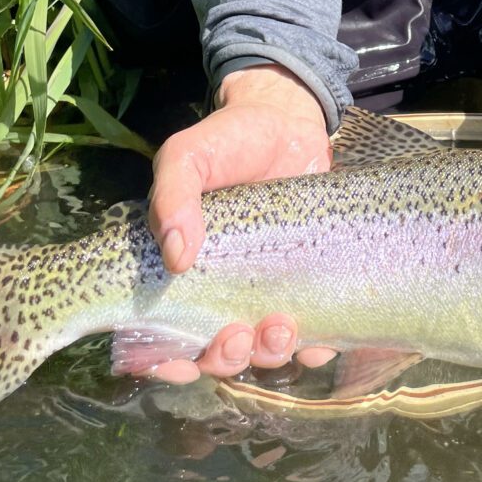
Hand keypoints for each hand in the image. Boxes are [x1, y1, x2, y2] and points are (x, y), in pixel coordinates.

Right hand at [143, 64, 336, 382]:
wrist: (289, 120)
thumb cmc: (228, 139)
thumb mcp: (188, 157)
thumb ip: (172, 196)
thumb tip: (176, 255)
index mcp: (182, 271)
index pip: (163, 336)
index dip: (167, 362)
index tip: (181, 360)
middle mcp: (223, 290)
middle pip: (216, 354)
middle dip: (224, 358)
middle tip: (237, 335)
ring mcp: (268, 289)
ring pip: (263, 351)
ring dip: (267, 354)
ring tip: (280, 328)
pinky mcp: (310, 282)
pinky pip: (314, 335)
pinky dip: (315, 348)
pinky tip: (318, 340)